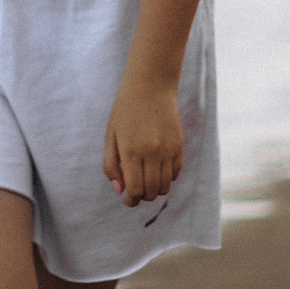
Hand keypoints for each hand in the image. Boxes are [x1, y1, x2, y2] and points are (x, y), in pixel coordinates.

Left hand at [102, 79, 183, 205]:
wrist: (150, 88)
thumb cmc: (125, 111)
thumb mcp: (110, 135)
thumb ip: (111, 164)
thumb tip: (119, 191)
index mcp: (130, 151)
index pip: (135, 189)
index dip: (131, 199)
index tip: (127, 200)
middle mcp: (151, 153)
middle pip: (151, 191)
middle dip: (142, 197)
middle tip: (134, 193)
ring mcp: (168, 150)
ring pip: (165, 186)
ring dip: (155, 190)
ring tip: (145, 181)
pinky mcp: (179, 147)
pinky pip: (175, 174)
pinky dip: (166, 178)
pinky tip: (156, 170)